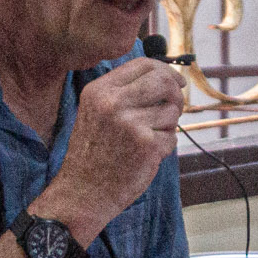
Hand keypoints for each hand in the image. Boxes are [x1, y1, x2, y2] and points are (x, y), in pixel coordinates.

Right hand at [32, 58, 185, 241]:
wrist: (82, 192)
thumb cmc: (92, 153)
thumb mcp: (96, 111)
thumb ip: (124, 92)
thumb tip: (167, 78)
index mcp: (100, 90)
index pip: (143, 64)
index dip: (165, 70)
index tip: (176, 82)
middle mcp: (114, 103)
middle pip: (163, 81)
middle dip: (175, 94)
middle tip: (174, 107)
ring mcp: (131, 124)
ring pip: (172, 110)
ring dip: (168, 124)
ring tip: (149, 138)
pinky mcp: (147, 145)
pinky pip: (172, 137)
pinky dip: (165, 146)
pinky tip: (146, 156)